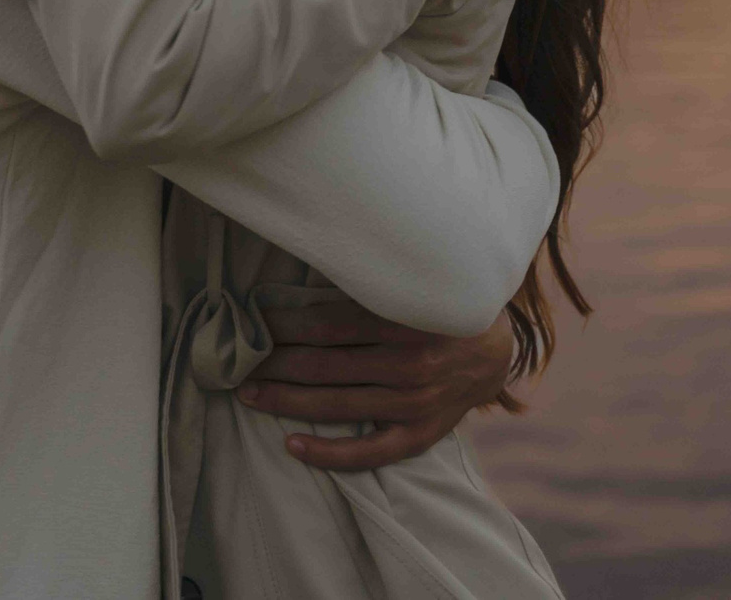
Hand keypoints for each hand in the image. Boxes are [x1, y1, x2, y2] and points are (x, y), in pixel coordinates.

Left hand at [234, 300, 515, 471]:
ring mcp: (415, 403)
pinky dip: (329, 454)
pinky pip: (370, 452)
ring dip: (286, 400)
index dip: (282, 325)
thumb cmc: (437, 308)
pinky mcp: (421, 433)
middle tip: (236, 361)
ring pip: (337, 405)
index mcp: (403, 321)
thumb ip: (364, 287)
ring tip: (249, 394)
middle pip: (323, 364)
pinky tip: (292, 446)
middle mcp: (410, 364)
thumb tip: (300, 276)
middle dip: (273, 362)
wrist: (494, 350)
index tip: (251, 321)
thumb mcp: (408, 286)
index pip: (326, 325)